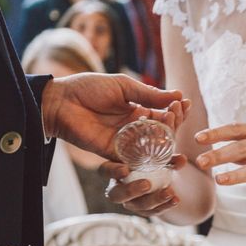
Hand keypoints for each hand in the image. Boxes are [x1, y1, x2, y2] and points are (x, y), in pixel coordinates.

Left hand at [42, 73, 189, 159]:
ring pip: (152, 145)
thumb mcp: (123, 86)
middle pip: (161, 131)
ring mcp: (125, 142)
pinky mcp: (114, 154)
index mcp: (138, 110)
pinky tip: (159, 148)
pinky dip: (148, 156)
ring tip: (171, 125)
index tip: (185, 103)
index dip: (175, 110)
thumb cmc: (89, 88)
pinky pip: (134, 159)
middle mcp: (135, 128)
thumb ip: (148, 94)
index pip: (163, 113)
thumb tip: (177, 95)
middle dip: (173, 122)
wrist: (60, 101)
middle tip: (177, 112)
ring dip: (164, 138)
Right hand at [100, 154, 187, 215]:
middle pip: (116, 195)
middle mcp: (118, 188)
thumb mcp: (155, 156)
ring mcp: (130, 202)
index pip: (105, 171)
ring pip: (136, 206)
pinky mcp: (143, 210)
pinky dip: (164, 206)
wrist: (160, 176)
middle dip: (131, 191)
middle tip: (147, 184)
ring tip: (169, 192)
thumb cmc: (150, 161)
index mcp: (114, 170)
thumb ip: (167, 157)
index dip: (113, 172)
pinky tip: (175, 200)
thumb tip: (182, 159)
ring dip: (153, 200)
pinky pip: (151, 212)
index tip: (125, 169)